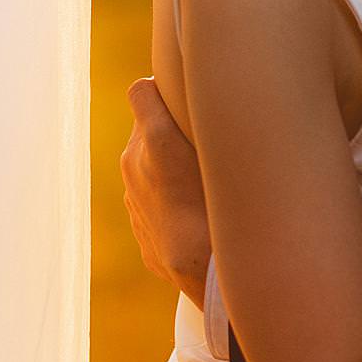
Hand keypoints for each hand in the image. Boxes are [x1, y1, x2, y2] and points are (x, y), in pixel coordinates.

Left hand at [121, 77, 212, 304]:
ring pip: (147, 166)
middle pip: (147, 129)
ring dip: (168, 166)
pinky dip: (169, 199)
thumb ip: (216, 122)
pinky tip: (199, 213)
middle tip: (205, 140)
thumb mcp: (228, 150)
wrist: (209, 272)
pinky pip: (152, 200)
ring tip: (204, 180)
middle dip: (169, 130)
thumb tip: (225, 100)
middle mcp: (134, 163)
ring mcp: (132, 197)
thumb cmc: (229, 203)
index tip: (183, 94)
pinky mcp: (138, 226)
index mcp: (154, 138)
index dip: (160, 89)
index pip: (141, 91)